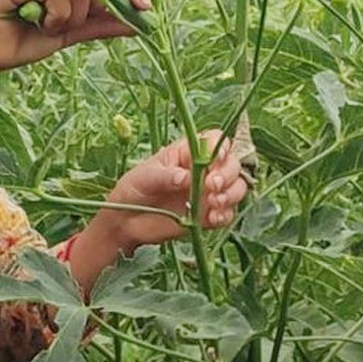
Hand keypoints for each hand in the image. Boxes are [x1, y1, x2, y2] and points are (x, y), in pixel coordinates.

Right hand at [0, 0, 151, 74]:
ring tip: (47, 25)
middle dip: (95, 4)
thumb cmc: (26, 39)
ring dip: (70, 16)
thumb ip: (103, 23)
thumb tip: (140, 22)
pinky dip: (54, 16)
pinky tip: (36, 22)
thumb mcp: (73, 32)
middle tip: (71, 25)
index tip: (146, 6)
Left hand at [101, 130, 248, 248]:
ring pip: (236, 188)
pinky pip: (227, 214)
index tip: (216, 158)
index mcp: (188, 153)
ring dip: (231, 194)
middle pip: (232, 164)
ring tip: (214, 203)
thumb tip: (185, 177)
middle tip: (211, 185)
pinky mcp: (208, 215)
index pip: (215, 141)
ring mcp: (208, 193)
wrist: (126, 220)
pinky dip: (225, 215)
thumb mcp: (145, 177)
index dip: (221, 146)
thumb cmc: (133, 189)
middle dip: (227, 174)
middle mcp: (203, 170)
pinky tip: (213, 219)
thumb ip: (166, 176)